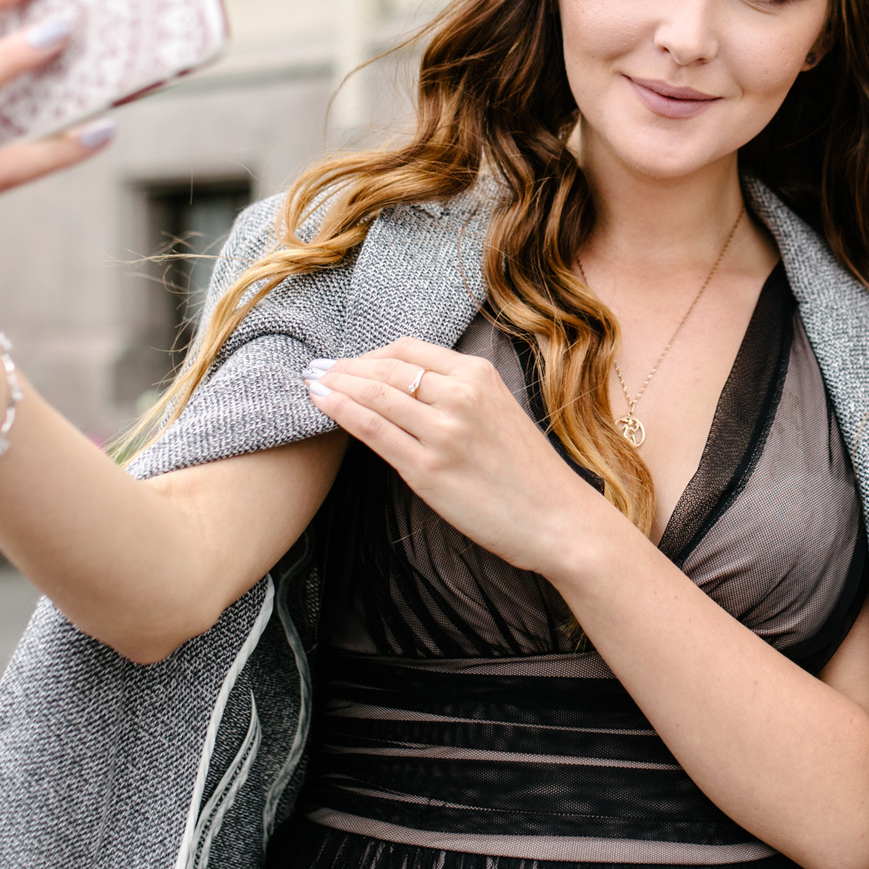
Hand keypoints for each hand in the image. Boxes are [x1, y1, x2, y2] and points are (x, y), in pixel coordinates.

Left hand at [307, 339, 614, 576]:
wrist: (556, 519)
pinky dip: (343, 412)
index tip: (351, 363)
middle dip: (345, 366)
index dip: (371, 354)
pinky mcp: (428, 469)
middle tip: (318, 368)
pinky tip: (323, 404)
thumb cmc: (529, 473)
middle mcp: (460, 396)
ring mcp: (443, 432)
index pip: (409, 350)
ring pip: (374, 395)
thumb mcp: (500, 412)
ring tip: (311, 383)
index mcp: (479, 376)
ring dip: (336, 385)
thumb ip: (460, 395)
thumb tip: (410, 388)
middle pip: (386, 368)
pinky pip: (374, 430)